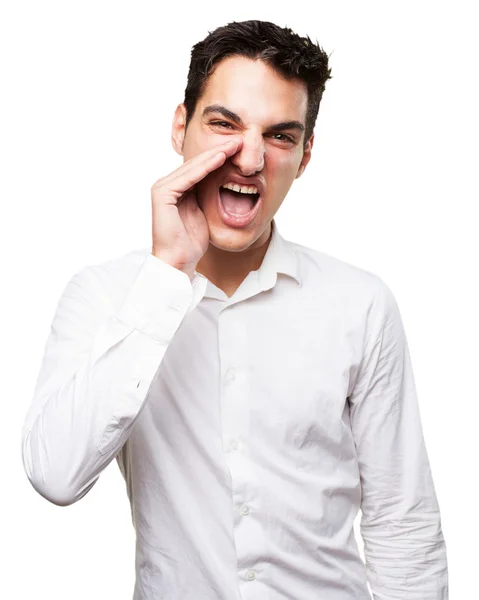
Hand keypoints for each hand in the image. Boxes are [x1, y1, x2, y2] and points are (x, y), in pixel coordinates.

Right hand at [151, 138, 241, 278]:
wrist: (178, 261)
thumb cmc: (191, 243)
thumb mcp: (204, 213)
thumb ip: (208, 195)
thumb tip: (224, 181)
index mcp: (176, 189)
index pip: (200, 168)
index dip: (220, 157)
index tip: (240, 149)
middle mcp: (167, 185)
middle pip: (197, 164)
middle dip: (219, 151)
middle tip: (240, 140)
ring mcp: (162, 188)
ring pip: (193, 167)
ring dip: (214, 155)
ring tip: (234, 145)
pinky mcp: (162, 194)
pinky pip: (187, 177)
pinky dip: (204, 167)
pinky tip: (220, 159)